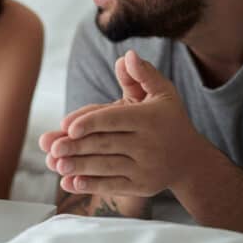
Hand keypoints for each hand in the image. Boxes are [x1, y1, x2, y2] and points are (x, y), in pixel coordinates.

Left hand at [40, 50, 210, 196]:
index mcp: (151, 119)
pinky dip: (89, 185)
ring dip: (79, 166)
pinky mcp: (142, 187)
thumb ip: (143, 75)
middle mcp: (150, 145)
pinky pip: (112, 186)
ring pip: (107, 166)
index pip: (115, 119)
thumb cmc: (170, 120)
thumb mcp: (163, 93)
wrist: (191, 160)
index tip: (66, 126)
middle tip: (51, 147)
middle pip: (106, 144)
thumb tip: (127, 56)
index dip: (91, 122)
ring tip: (55, 164)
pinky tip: (68, 182)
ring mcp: (146, 168)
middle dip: (77, 146)